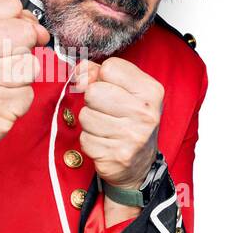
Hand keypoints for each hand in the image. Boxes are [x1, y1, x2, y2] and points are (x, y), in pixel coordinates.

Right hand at [0, 0, 49, 166]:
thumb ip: (0, 26)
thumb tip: (39, 29)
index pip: (10, 4)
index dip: (17, 21)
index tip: (8, 37)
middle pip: (25, 32)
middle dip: (21, 50)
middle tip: (0, 67)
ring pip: (31, 64)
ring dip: (21, 79)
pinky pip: (28, 94)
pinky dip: (18, 102)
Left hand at [73, 56, 162, 188]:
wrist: (140, 163)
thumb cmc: (129, 119)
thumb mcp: (125, 90)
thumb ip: (100, 73)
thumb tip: (80, 70)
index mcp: (151, 91)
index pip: (109, 68)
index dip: (101, 77)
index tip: (109, 89)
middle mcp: (145, 113)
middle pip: (93, 92)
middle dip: (93, 101)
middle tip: (106, 111)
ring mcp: (132, 136)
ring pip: (85, 116)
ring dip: (90, 122)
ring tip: (106, 128)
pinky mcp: (116, 156)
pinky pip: (84, 139)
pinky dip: (90, 141)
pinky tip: (104, 143)